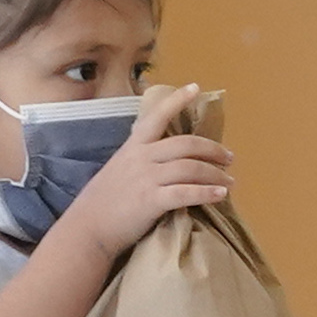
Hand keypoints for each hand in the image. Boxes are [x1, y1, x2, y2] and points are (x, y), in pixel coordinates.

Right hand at [53, 84, 230, 266]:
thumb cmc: (103, 203)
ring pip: (190, 167)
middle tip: (229, 158)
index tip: (195, 88)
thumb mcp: (119, 169)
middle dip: (212, 149)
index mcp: (133, 146)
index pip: (157, 116)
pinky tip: (221, 196)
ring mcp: (147, 178)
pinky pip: (186, 192)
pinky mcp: (152, 200)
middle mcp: (141, 157)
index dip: (177, 100)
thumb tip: (164, 161)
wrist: (87, 228)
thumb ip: (140, 161)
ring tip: (229, 182)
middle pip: (186, 144)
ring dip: (215, 174)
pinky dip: (207, 193)